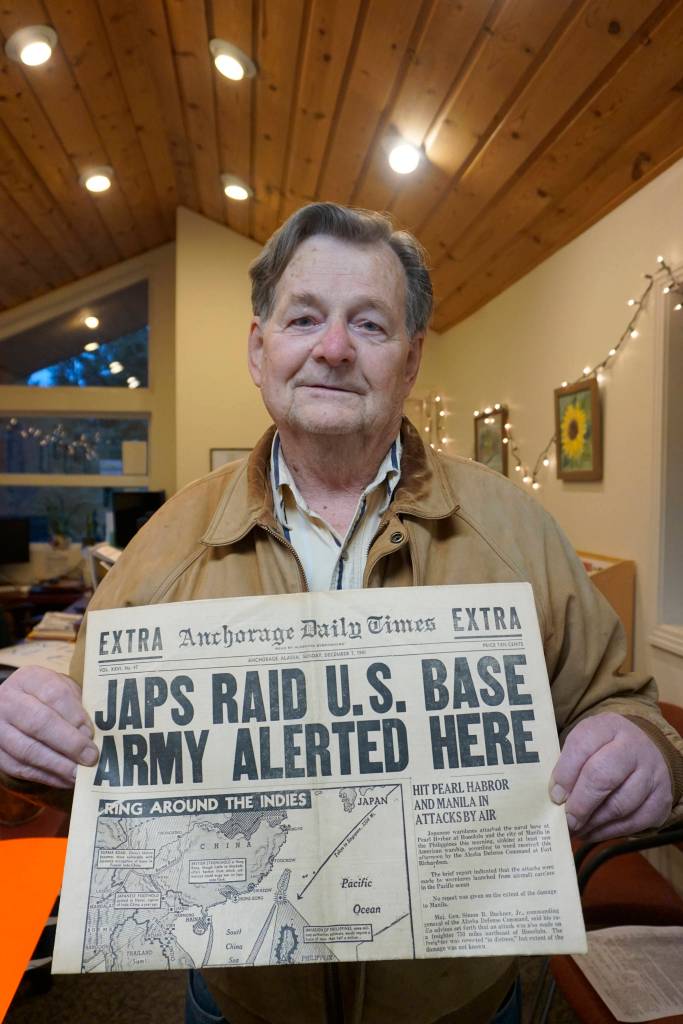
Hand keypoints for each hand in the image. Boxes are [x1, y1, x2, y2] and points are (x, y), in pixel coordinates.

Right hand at [0, 667, 97, 788]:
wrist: (15, 707)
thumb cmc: (48, 699)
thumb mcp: (62, 690)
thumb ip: (77, 707)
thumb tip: (91, 735)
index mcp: (29, 679)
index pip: (54, 694)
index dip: (74, 715)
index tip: (91, 733)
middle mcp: (8, 701)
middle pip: (38, 723)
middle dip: (69, 743)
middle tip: (91, 757)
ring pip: (27, 750)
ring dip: (58, 765)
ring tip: (80, 774)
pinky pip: (20, 769)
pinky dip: (46, 777)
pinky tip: (65, 780)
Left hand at [550, 712, 672, 840]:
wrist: (644, 750)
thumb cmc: (603, 749)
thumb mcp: (585, 743)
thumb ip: (569, 765)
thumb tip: (556, 798)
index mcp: (608, 727)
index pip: (583, 746)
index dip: (565, 774)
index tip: (555, 795)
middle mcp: (633, 747)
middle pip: (603, 776)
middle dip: (580, 803)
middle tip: (566, 819)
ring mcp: (652, 773)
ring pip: (620, 805)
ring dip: (593, 822)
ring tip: (576, 829)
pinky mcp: (661, 799)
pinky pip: (634, 823)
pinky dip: (609, 832)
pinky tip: (592, 832)